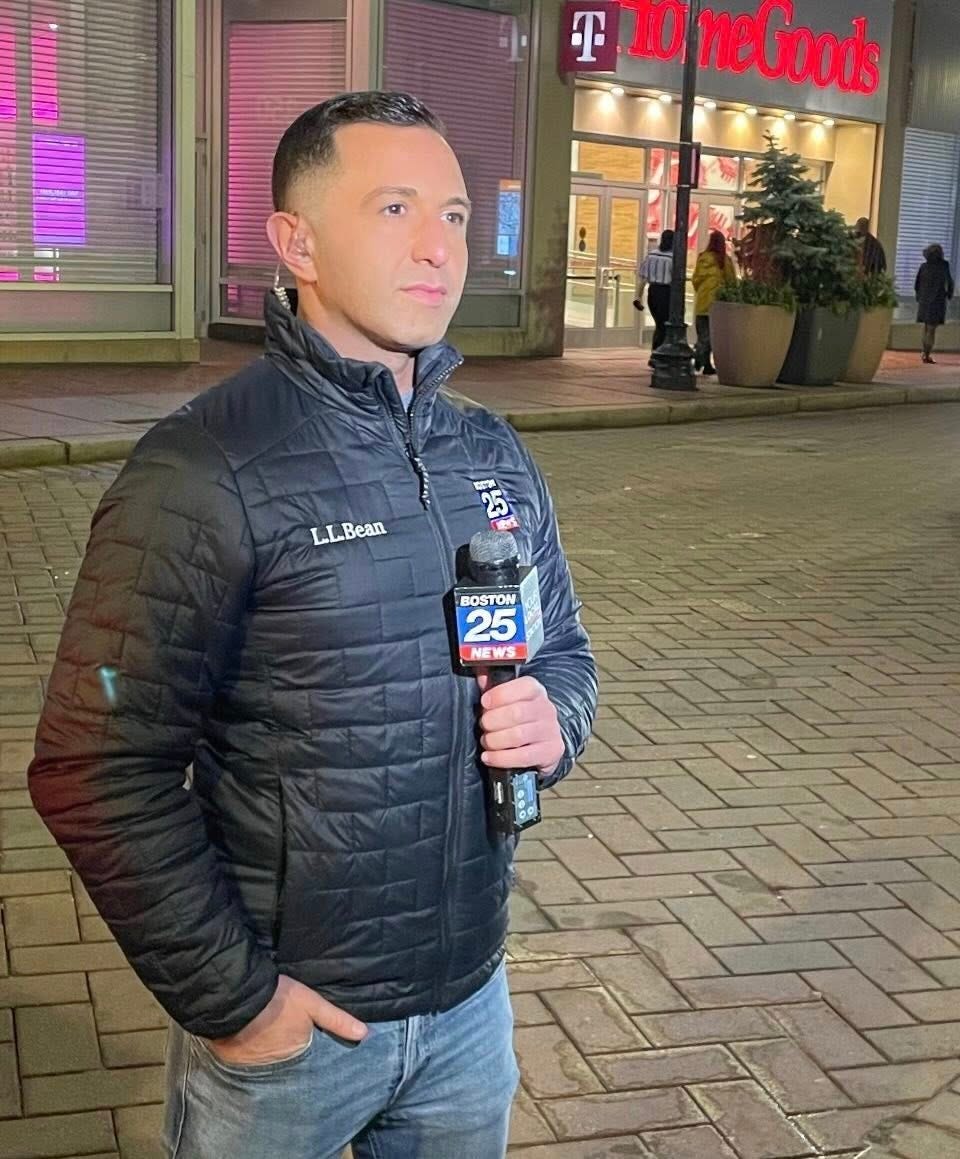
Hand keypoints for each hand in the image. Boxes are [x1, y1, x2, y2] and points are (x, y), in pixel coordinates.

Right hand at [204, 974, 366, 1065]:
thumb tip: (365, 1034)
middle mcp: (277, 1063)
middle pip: (287, 1060)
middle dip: (288, 1053)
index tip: (309, 1045)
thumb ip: (336, 1019)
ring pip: (266, 1060)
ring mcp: (254, 1063)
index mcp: (297, 1052)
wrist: (236, 997)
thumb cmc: (278, 998)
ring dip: (268, 1052)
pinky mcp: (234, 1058)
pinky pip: (245, 1058)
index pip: (308, 1058)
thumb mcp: (311, 1003)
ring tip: (269, 1039)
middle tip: (287, 1040)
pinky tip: (250, 1038)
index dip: (308, 1050)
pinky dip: (249, 1050)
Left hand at [477, 674, 564, 776]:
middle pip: (517, 713)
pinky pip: (522, 757)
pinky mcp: (550, 752)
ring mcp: (550, 731)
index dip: (500, 694)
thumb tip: (481, 673)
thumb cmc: (521, 716)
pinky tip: (489, 757)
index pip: (523, 687)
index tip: (484, 702)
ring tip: (486, 741)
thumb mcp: (509, 698)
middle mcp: (545, 709)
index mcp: (535, 690)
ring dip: (494, 741)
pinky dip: (500, 758)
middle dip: (492, 721)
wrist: (545, 740)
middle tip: (483, 725)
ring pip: (518, 736)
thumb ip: (493, 686)